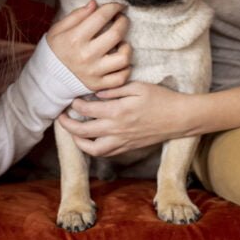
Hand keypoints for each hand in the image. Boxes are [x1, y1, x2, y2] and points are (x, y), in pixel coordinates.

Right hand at [47, 0, 131, 90]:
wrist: (48, 77)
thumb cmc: (55, 50)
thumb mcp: (59, 29)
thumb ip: (77, 15)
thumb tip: (94, 4)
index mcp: (75, 38)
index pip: (101, 17)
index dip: (114, 7)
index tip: (118, 6)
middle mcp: (86, 55)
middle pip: (116, 34)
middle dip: (124, 22)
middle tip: (122, 19)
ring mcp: (94, 72)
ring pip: (123, 58)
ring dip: (127, 47)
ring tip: (122, 43)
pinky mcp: (99, 84)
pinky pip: (122, 77)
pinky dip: (126, 68)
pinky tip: (120, 61)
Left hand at [57, 82, 190, 156]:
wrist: (179, 118)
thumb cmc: (161, 98)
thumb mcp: (137, 86)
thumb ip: (114, 89)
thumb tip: (95, 92)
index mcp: (118, 111)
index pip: (86, 110)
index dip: (74, 104)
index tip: (72, 98)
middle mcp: (117, 129)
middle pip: (83, 131)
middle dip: (67, 124)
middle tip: (60, 116)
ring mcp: (122, 141)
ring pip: (92, 148)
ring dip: (78, 141)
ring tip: (72, 131)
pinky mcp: (128, 147)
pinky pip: (105, 153)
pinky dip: (92, 149)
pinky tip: (90, 140)